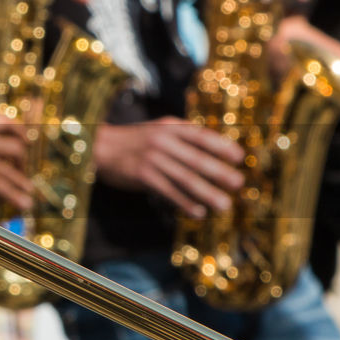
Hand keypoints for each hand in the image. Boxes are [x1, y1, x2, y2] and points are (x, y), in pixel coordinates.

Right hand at [0, 113, 33, 209]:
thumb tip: (1, 161)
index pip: (4, 120)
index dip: (20, 131)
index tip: (26, 143)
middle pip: (15, 144)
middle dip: (23, 161)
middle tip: (22, 171)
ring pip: (10, 170)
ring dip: (22, 183)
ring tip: (29, 194)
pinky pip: (2, 186)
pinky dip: (15, 197)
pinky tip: (22, 204)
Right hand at [94, 118, 244, 217]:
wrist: (100, 147)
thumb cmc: (134, 139)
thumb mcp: (158, 128)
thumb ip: (182, 134)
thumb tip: (214, 146)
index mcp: (169, 127)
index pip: (201, 136)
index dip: (221, 146)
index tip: (239, 157)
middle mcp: (162, 142)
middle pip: (196, 159)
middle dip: (219, 172)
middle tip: (238, 183)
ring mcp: (152, 159)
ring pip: (185, 178)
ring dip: (207, 193)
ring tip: (224, 204)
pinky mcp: (142, 176)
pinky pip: (168, 191)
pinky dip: (184, 202)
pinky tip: (198, 212)